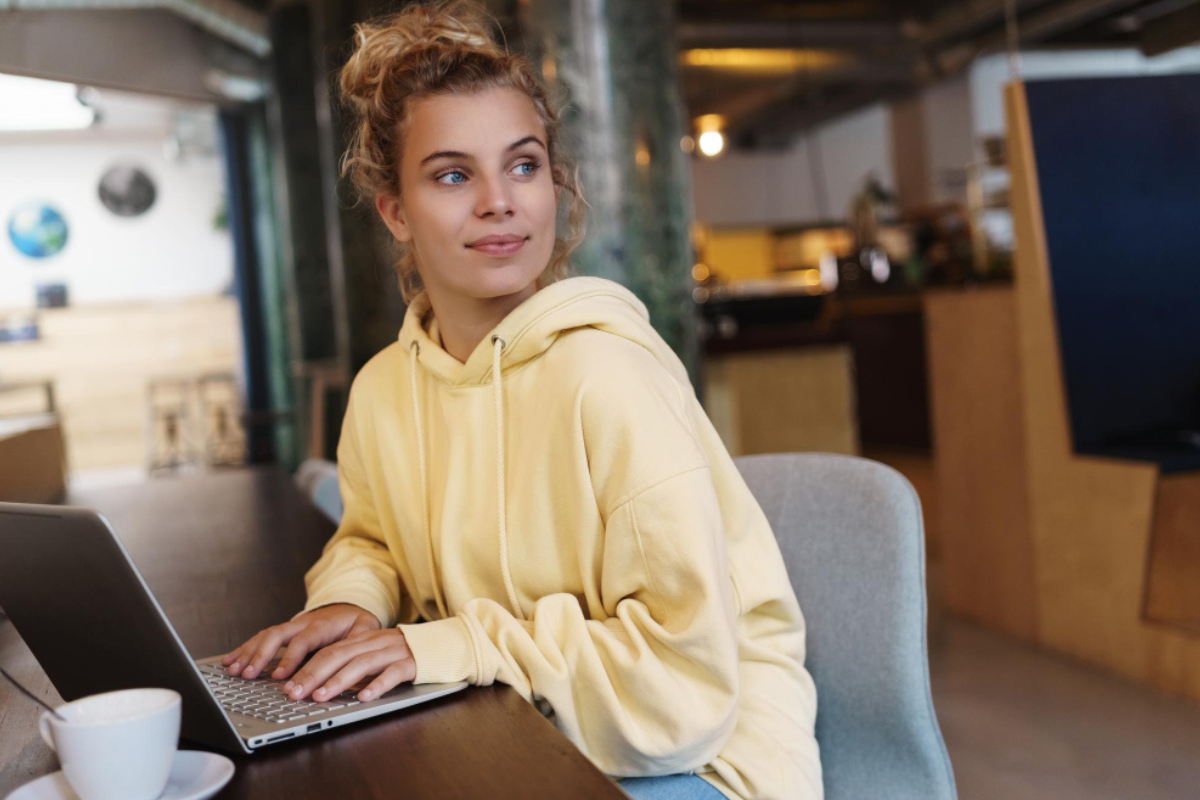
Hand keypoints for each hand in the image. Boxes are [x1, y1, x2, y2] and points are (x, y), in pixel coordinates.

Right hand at [221, 603, 380, 680]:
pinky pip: (260, 638)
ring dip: (248, 652)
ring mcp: (290, 626)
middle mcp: (302, 623)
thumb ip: (360, 639)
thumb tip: (353, 654)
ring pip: (265, 636)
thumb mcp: (366, 627)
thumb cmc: (357, 623)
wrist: (348, 608)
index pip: (304, 641)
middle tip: (248, 675)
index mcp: (322, 624)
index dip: (291, 658)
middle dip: (261, 656)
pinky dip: (244, 649)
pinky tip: (229, 661)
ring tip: (233, 670)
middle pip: (277, 635)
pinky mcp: (283, 632)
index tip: (280, 676)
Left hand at [282, 627, 415, 702]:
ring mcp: (393, 652)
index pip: (329, 651)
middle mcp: (374, 643)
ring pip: (361, 663)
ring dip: (338, 680)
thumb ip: (352, 664)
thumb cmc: (402, 654)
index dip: (306, 668)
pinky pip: (393, 674)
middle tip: (295, 694)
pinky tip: (365, 697)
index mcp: (362, 640)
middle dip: (313, 675)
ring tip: (321, 696)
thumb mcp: (374, 654)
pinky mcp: (411, 663)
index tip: (287, 686)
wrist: (441, 642)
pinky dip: (377, 685)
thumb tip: (318, 686)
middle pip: (338, 655)